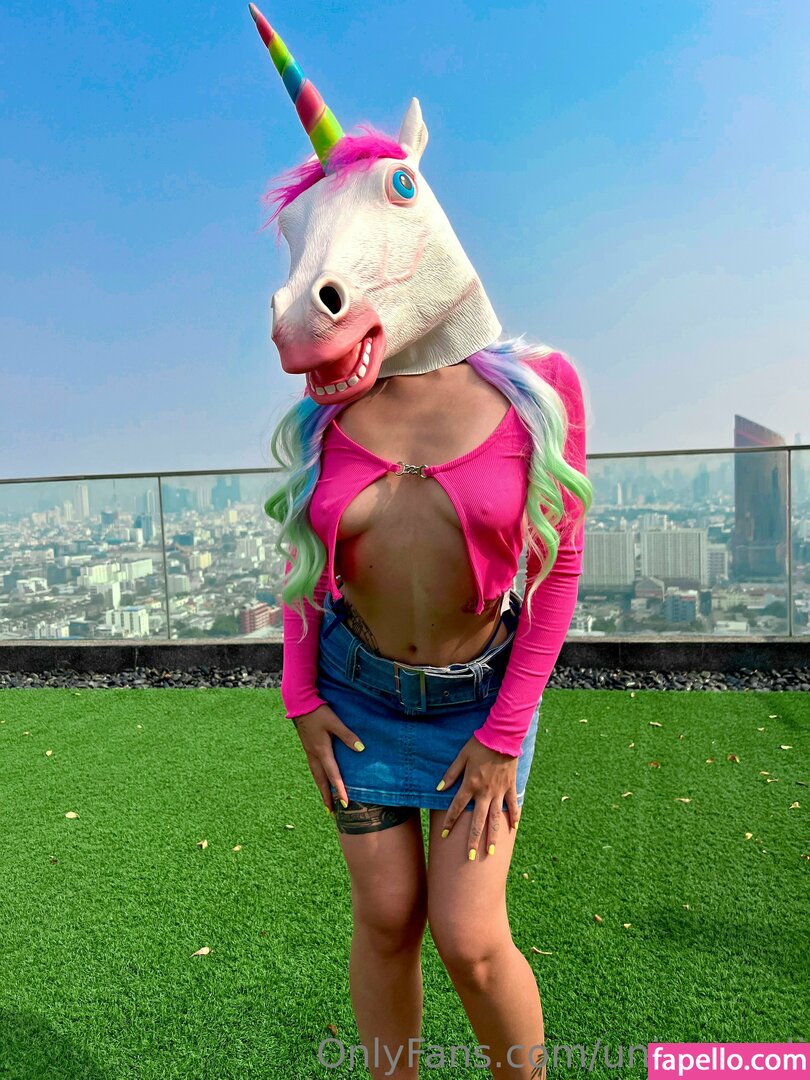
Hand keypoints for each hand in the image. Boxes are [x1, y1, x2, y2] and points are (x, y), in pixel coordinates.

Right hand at [291, 704, 364, 813]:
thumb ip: (347, 735)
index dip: (340, 789)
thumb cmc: (318, 712)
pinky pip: (313, 768)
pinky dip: (318, 778)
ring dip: (321, 789)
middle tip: (331, 812)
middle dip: (327, 796)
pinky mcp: (308, 747)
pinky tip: (320, 779)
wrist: (299, 703)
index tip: (345, 803)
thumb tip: (360, 748)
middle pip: (321, 780)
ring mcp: (309, 752)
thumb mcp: (334, 722)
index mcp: (322, 750)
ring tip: (326, 801)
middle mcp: (314, 754)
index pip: (333, 774)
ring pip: (316, 775)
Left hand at [435, 735, 519, 860]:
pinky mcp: (510, 787)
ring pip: (495, 818)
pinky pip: (512, 805)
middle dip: (472, 840)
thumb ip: (450, 774)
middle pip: (477, 820)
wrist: (502, 737)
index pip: (457, 807)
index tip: (444, 836)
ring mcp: (499, 791)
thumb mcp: (461, 756)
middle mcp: (484, 792)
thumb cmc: (479, 745)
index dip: (449, 822)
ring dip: (492, 836)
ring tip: (490, 852)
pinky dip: (513, 817)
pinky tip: (513, 829)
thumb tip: (439, 789)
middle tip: (470, 857)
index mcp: (470, 785)